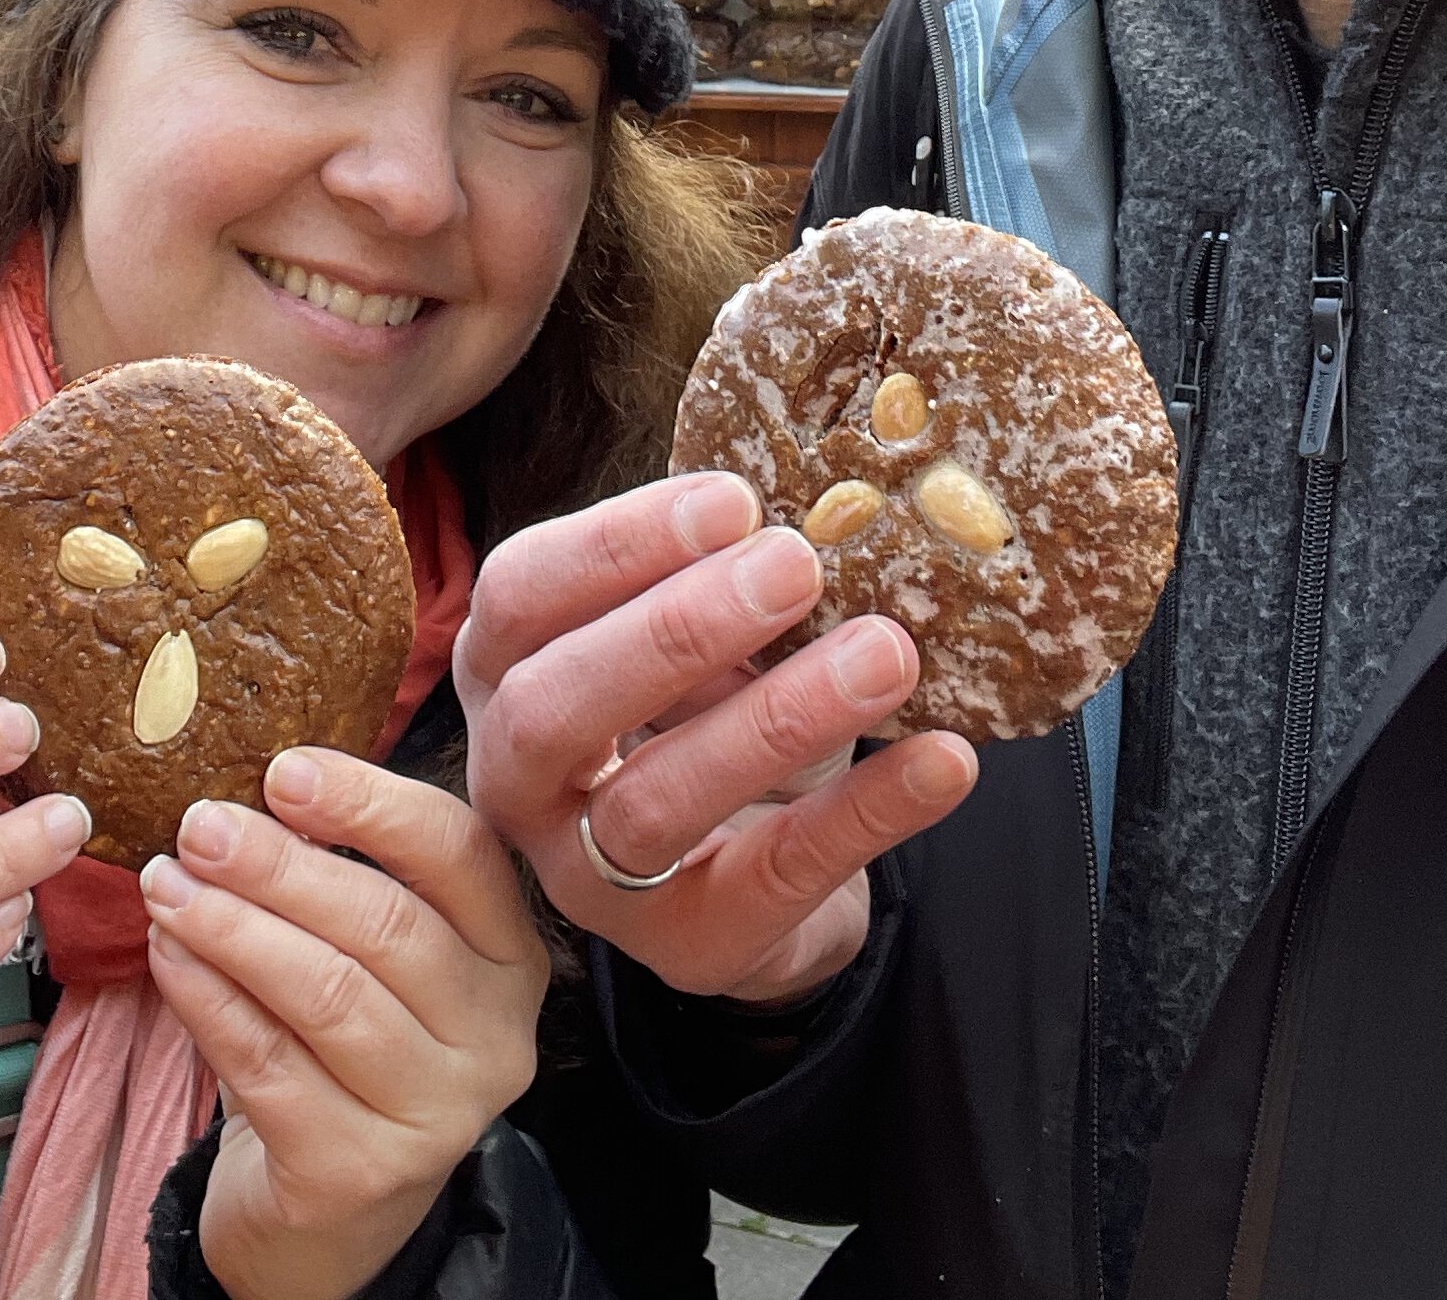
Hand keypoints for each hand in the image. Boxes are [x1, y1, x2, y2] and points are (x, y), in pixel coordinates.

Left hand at [140, 752, 548, 1299]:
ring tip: (166, 885)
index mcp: (510, 955)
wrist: (326, 1209)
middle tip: (200, 825)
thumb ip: (344, 869)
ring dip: (234, 928)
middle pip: (386, 924)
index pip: (459, 854)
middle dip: (280, 865)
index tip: (283, 771)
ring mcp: (435, 1114)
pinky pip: (270, 1065)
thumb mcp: (371, 950)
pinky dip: (208, 1000)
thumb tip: (251, 788)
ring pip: (327, 994)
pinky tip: (169, 955)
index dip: (370, 803)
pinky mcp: (359, 1172)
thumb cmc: (343, 1044)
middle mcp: (495, 1036)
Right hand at [459, 473, 977, 1004]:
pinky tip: (942, 758)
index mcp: (504, 668)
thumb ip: (714, 576)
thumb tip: (808, 506)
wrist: (750, 869)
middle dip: (676, 629)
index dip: (617, 544)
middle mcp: (518, 777)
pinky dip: (866, 813)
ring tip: (885, 654)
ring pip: (655, 804)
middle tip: (795, 565)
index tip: (734, 500)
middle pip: (558, 705)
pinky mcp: (685, 946)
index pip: (522, 594)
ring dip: (775, 720)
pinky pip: (774, 878)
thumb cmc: (700, 708)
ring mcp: (588, 878)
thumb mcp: (688, 634)